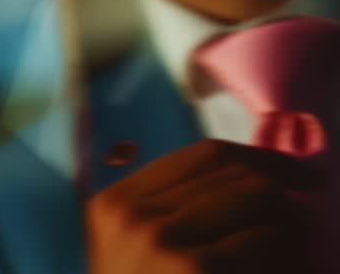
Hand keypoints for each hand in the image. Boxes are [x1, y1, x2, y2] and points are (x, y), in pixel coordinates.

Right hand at [86, 139, 322, 273]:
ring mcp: (160, 239)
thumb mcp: (135, 256)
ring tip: (291, 256)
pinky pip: (268, 239)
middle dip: (283, 200)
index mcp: (115, 202)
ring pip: (262, 200)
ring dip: (291, 227)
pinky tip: (284, 271)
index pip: (206, 154)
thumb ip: (172, 214)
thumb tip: (256, 177)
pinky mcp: (194, 267)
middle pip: (240, 175)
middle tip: (301, 230)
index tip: (299, 178)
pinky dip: (290, 256)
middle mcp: (133, 212)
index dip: (264, 160)